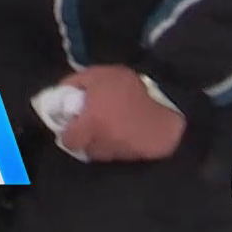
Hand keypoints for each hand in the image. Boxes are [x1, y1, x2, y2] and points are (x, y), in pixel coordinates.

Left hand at [55, 65, 185, 161]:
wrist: (171, 100)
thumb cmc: (130, 86)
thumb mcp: (98, 75)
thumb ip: (75, 84)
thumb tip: (60, 94)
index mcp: (91, 122)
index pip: (69, 141)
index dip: (67, 134)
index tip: (71, 126)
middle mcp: (104, 141)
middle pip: (85, 150)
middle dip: (85, 139)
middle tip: (90, 126)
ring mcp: (122, 151)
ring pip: (103, 154)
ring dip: (102, 144)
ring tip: (109, 128)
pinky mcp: (138, 157)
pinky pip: (121, 155)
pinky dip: (120, 147)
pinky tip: (125, 133)